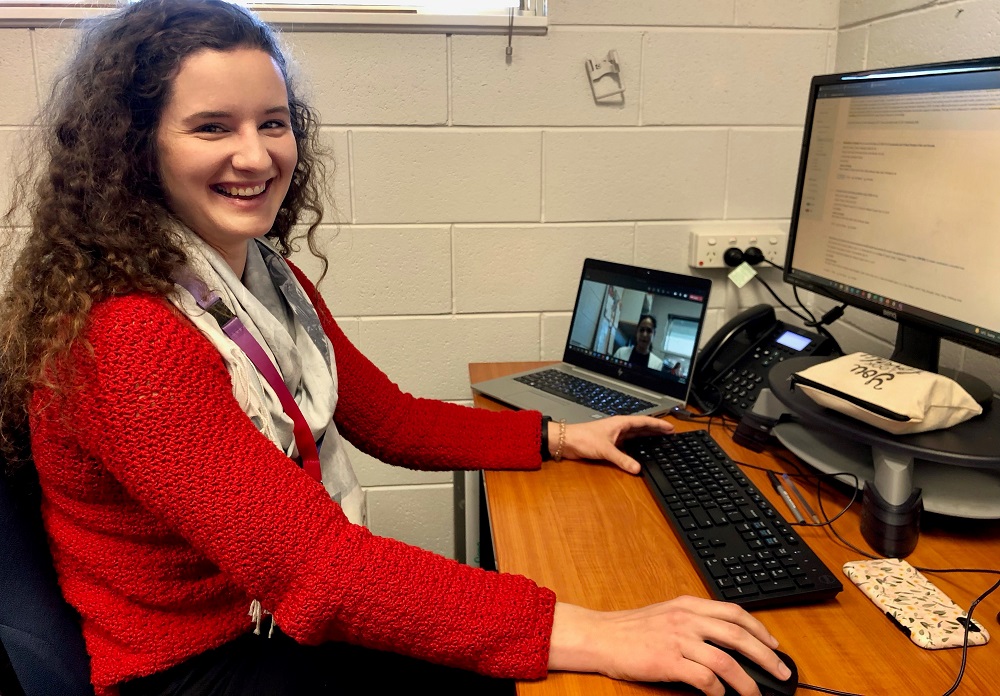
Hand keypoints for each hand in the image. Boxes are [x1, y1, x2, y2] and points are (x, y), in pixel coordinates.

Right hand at [548, 597, 791, 695]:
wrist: (602, 637)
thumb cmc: (632, 629)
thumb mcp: (667, 614)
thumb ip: (695, 621)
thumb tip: (727, 639)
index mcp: (688, 605)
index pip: (734, 612)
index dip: (759, 629)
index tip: (774, 644)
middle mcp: (687, 619)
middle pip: (738, 635)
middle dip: (766, 655)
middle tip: (781, 672)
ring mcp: (678, 639)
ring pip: (726, 660)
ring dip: (746, 681)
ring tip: (756, 694)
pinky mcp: (668, 661)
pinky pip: (704, 678)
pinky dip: (718, 691)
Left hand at [550, 416, 673, 473]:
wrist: (566, 441)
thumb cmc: (583, 438)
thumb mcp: (605, 450)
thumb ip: (622, 459)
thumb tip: (637, 469)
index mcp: (621, 423)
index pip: (644, 422)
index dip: (658, 424)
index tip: (670, 428)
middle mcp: (619, 428)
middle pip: (642, 428)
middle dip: (655, 431)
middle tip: (669, 434)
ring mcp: (614, 436)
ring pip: (635, 436)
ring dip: (646, 438)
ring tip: (659, 441)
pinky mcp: (609, 444)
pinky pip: (627, 444)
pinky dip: (635, 447)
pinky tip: (640, 452)